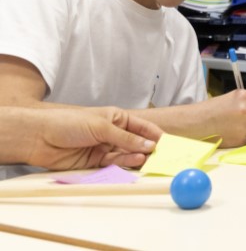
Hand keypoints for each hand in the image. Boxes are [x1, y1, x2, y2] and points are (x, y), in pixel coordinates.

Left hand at [23, 107, 161, 170]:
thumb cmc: (69, 123)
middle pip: (136, 143)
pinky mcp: (95, 163)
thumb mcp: (102, 127)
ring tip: (147, 160)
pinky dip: (124, 164)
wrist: (39, 137)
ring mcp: (104, 148)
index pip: (141, 127)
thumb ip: (126, 139)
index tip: (168, 143)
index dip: (155, 134)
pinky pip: (114, 164)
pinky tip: (134, 162)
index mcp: (116, 118)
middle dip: (148, 149)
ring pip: (127, 155)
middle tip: (161, 157)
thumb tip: (149, 146)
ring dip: (137, 157)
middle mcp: (112, 133)